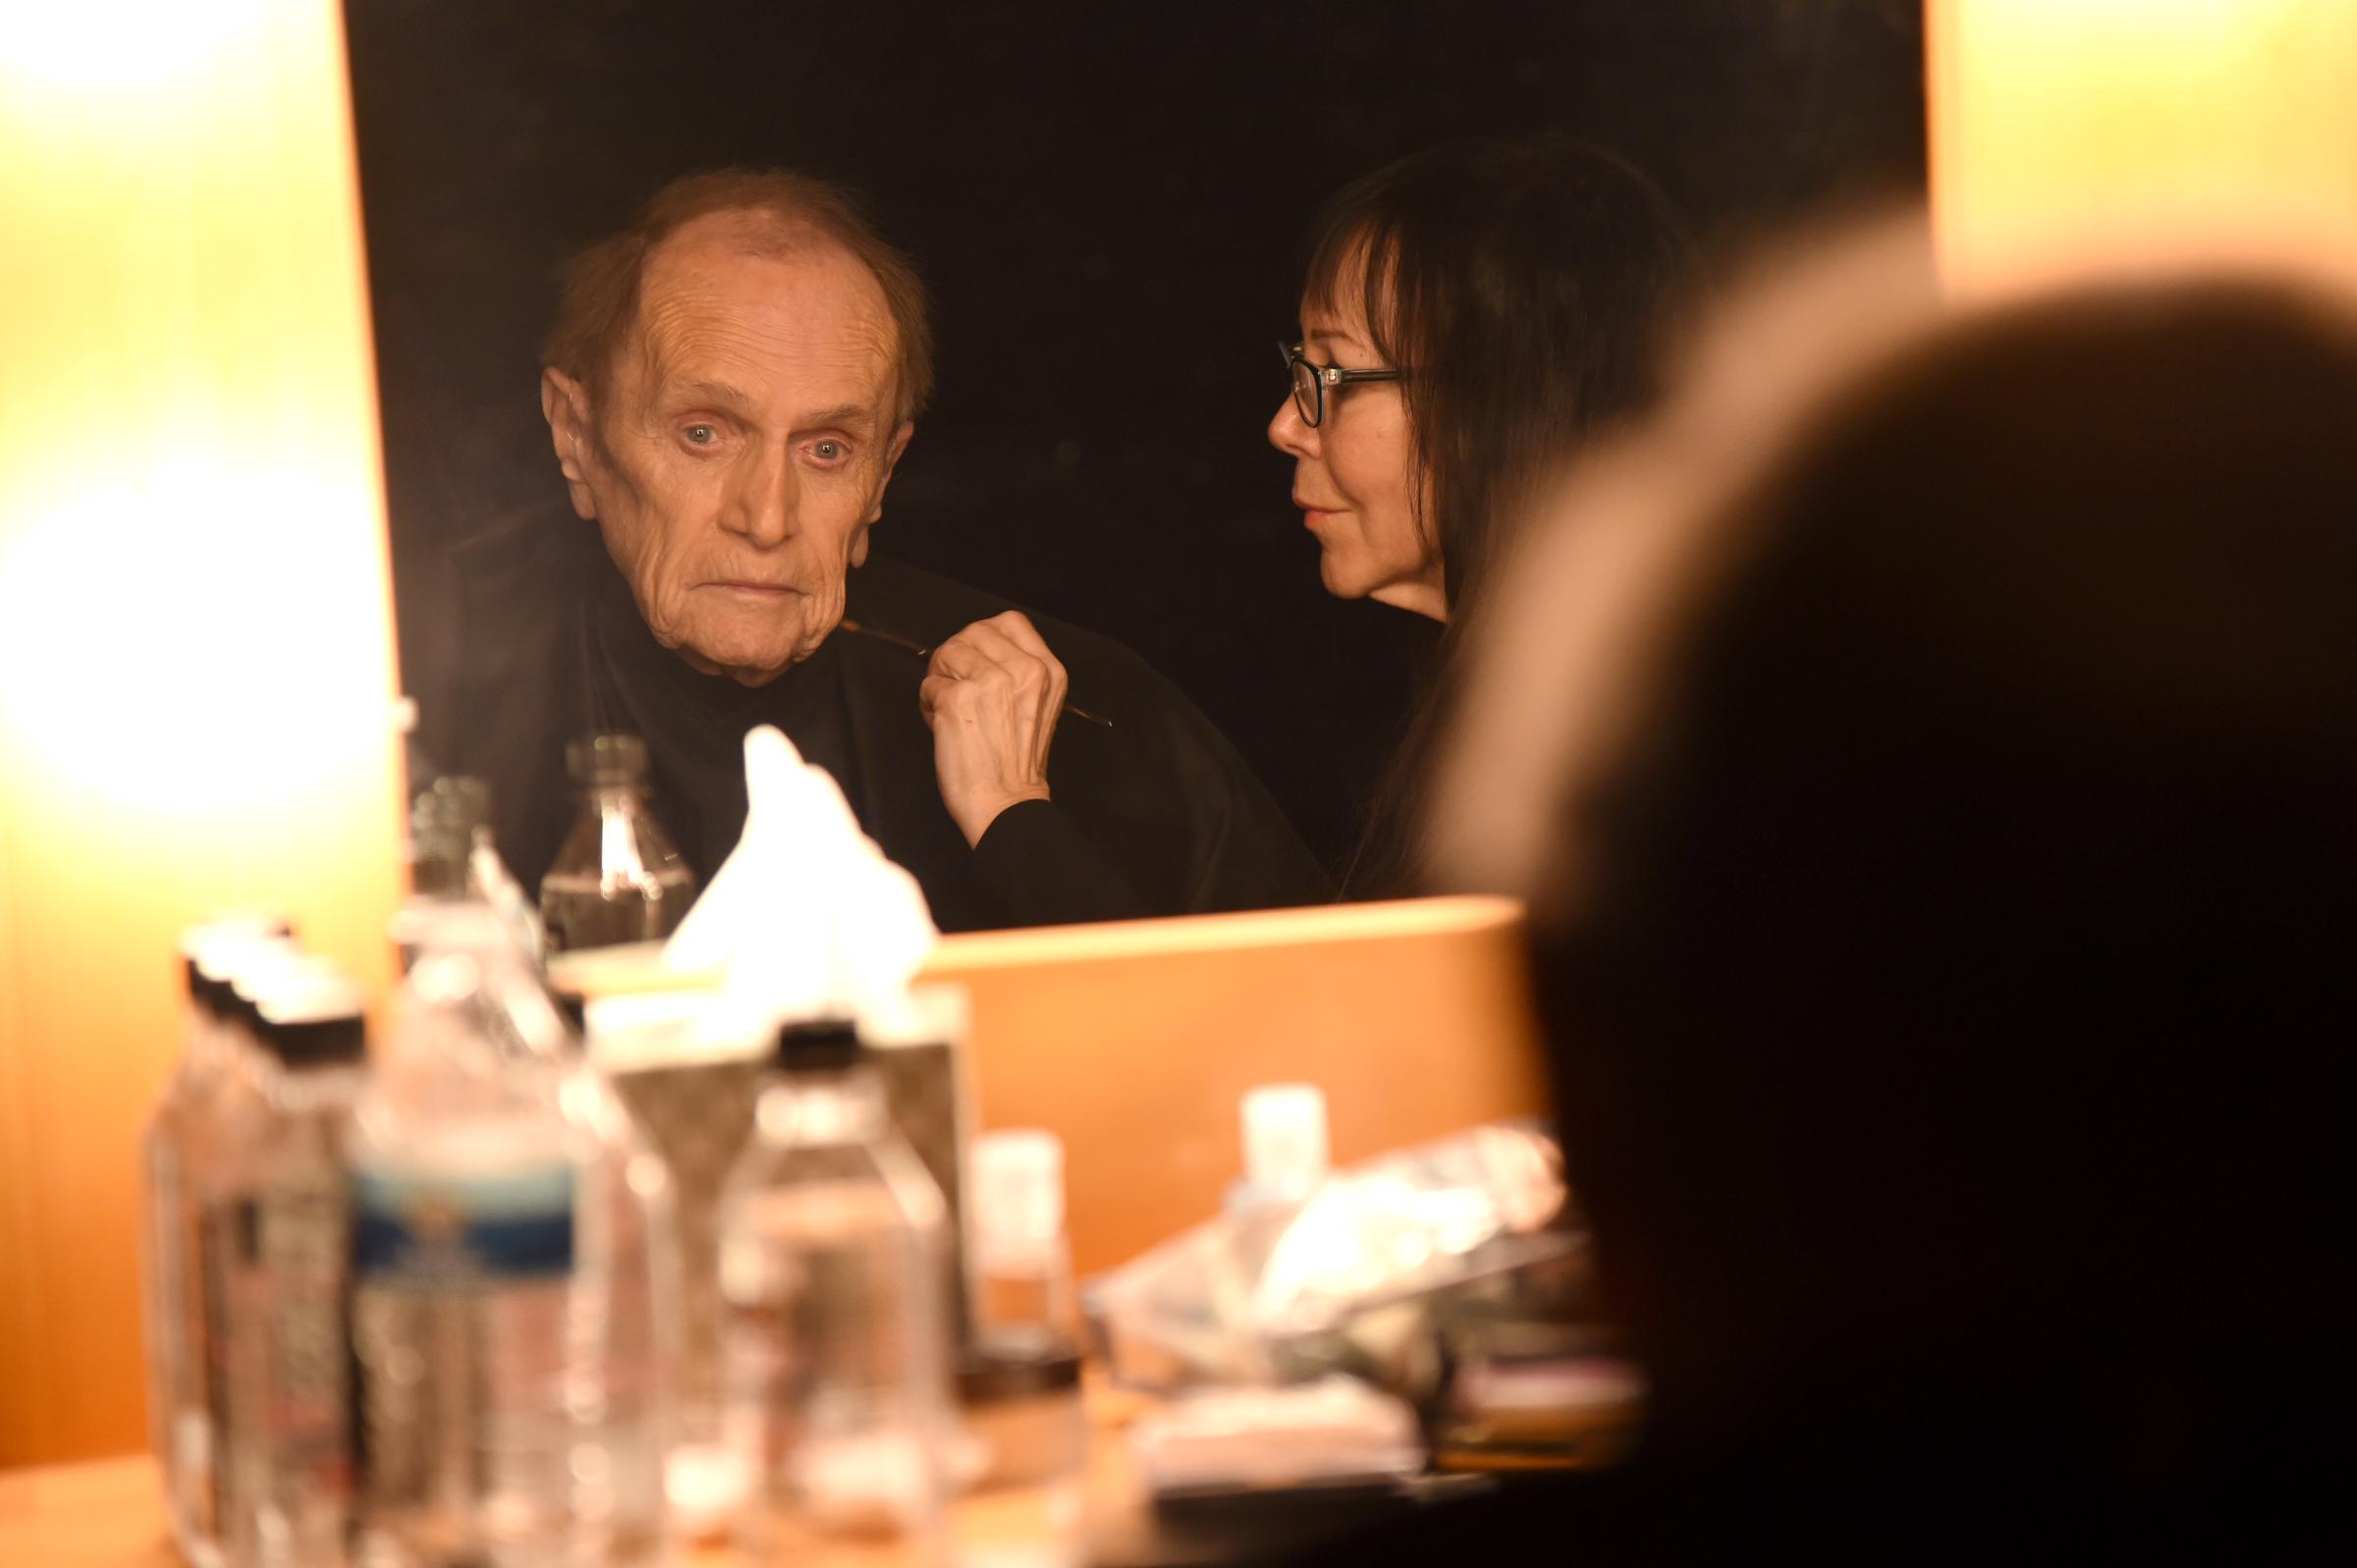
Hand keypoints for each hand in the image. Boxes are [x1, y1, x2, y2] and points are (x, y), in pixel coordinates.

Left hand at [920, 611, 1067, 845]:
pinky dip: (928, 704)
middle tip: (954, 686)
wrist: (1007, 805)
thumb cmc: (1017, 763)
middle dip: (956, 657)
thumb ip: (1018, 673)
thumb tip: (974, 650)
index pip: (1010, 622)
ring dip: (940, 679)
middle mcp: (1024, 670)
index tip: (975, 660)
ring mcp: (990, 682)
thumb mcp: (1039, 706)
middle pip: (973, 633)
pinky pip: (929, 685)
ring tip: (948, 709)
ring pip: (947, 653)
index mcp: (1048, 671)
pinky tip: (941, 726)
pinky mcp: (958, 699)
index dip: (984, 637)